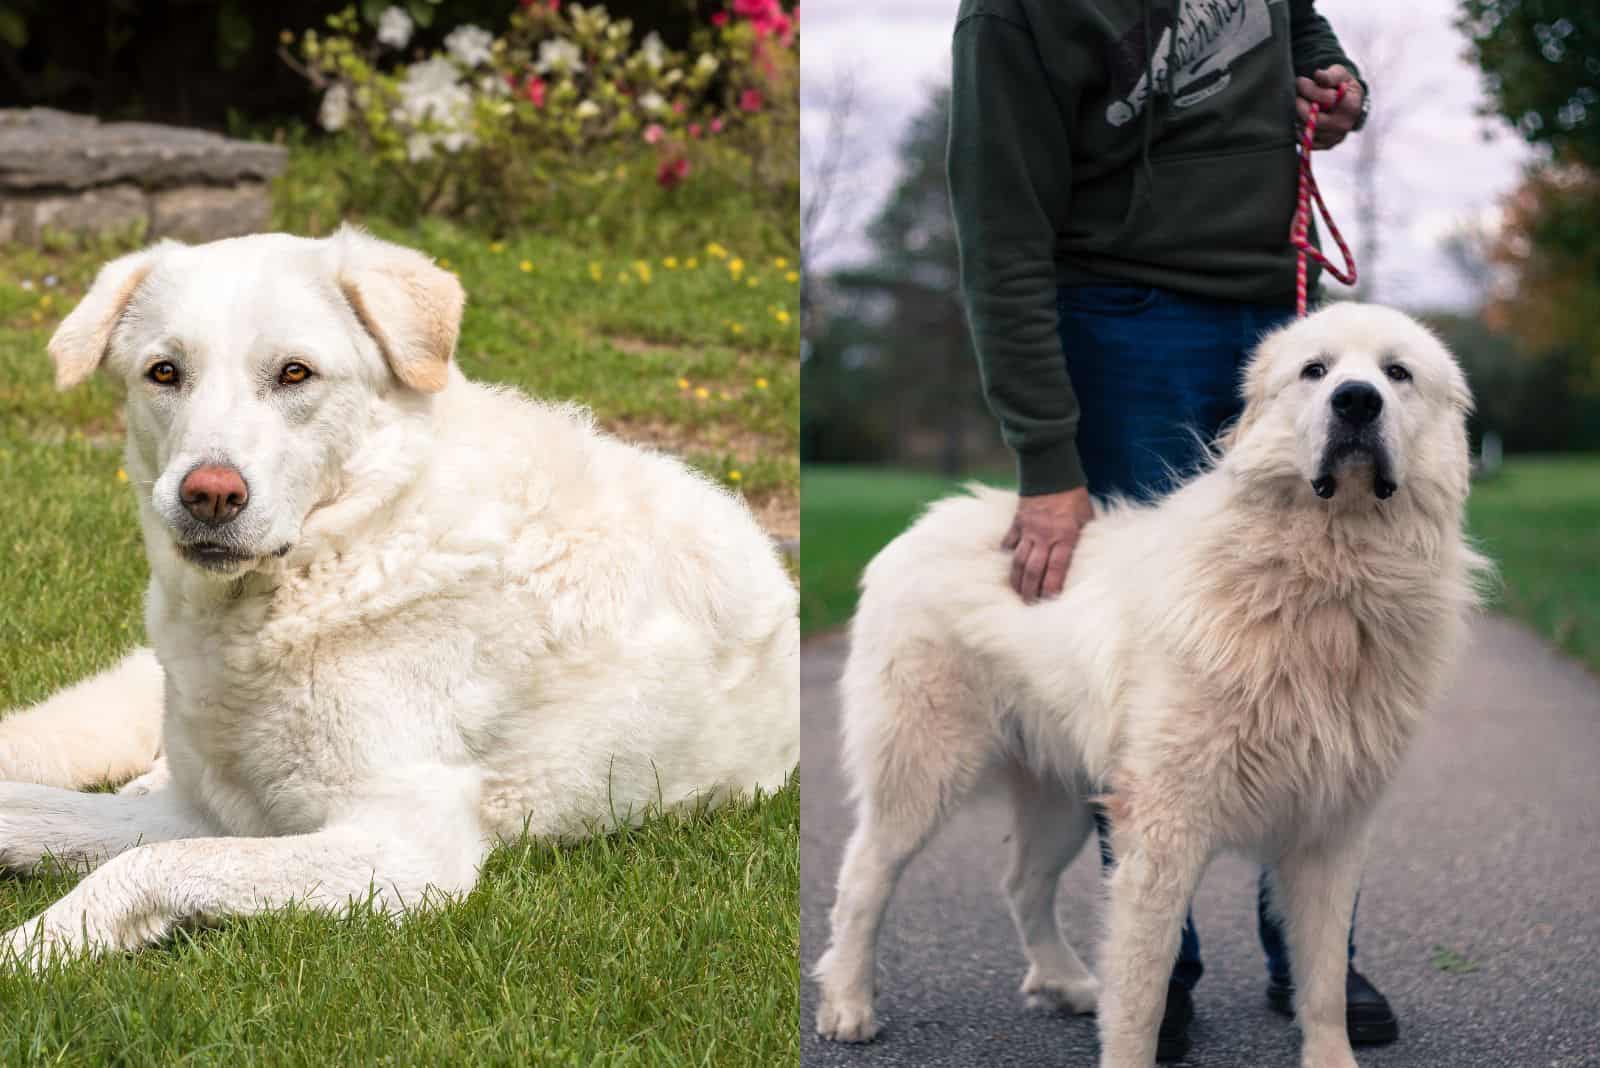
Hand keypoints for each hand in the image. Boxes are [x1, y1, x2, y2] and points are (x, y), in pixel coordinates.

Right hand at [1001, 488, 1094, 602]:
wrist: (1051, 471)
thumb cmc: (1074, 497)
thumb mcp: (1087, 518)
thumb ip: (1085, 539)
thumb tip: (1093, 559)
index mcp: (1065, 535)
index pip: (1057, 568)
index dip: (1052, 586)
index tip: (1050, 601)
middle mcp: (1045, 535)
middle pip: (1034, 569)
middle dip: (1030, 590)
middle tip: (1029, 604)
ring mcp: (1028, 529)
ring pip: (1018, 561)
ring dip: (1017, 580)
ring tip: (1017, 593)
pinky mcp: (1017, 522)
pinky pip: (1008, 542)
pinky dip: (1007, 555)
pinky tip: (1009, 566)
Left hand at [1295, 66, 1361, 148]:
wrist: (1347, 104)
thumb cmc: (1341, 86)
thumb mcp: (1340, 75)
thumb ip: (1330, 75)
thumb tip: (1318, 75)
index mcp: (1351, 105)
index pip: (1327, 99)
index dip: (1310, 89)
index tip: (1300, 81)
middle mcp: (1345, 125)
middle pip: (1314, 119)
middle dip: (1300, 105)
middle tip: (1295, 95)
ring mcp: (1335, 138)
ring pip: (1307, 130)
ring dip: (1297, 117)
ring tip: (1298, 105)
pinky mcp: (1324, 146)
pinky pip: (1305, 140)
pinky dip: (1298, 129)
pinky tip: (1300, 117)